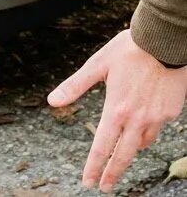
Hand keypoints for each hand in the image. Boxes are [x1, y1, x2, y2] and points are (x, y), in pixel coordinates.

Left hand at [48, 30, 186, 190]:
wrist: (164, 42)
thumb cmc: (128, 50)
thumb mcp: (97, 65)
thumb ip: (75, 86)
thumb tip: (52, 101)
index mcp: (116, 109)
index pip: (102, 146)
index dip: (94, 166)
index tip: (88, 182)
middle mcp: (137, 119)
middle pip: (124, 155)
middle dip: (112, 173)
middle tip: (104, 186)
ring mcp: (157, 118)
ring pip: (142, 143)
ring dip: (131, 150)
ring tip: (121, 152)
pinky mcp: (171, 113)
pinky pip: (157, 128)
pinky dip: (148, 130)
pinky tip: (142, 123)